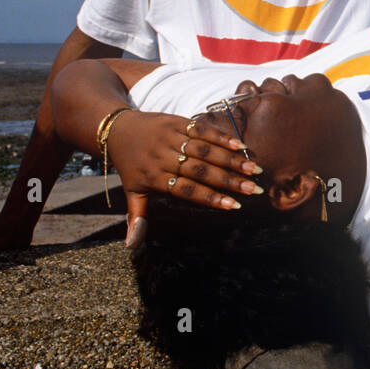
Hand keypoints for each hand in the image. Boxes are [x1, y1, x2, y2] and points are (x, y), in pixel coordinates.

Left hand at [105, 111, 262, 244]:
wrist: (116, 128)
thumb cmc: (129, 165)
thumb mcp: (131, 191)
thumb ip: (137, 216)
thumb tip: (132, 246)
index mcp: (154, 177)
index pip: (187, 190)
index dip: (211, 198)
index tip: (235, 206)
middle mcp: (163, 157)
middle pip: (200, 170)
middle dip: (229, 180)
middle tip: (253, 189)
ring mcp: (171, 138)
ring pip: (204, 149)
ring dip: (230, 159)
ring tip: (253, 168)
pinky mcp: (176, 122)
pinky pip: (201, 129)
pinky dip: (221, 136)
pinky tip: (240, 145)